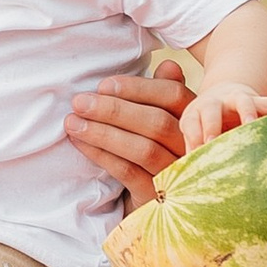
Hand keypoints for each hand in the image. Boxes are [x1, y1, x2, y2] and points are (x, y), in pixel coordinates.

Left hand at [64, 62, 190, 201]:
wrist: (157, 202)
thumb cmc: (156, 149)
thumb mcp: (160, 121)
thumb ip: (163, 93)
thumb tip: (168, 64)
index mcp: (194, 121)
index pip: (174, 96)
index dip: (138, 88)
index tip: (103, 85)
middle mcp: (191, 148)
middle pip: (158, 123)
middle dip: (114, 110)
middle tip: (79, 102)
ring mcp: (177, 175)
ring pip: (143, 148)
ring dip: (103, 132)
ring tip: (72, 122)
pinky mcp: (156, 197)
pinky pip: (128, 172)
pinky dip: (102, 154)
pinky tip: (80, 143)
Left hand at [180, 80, 266, 154]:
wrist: (225, 94)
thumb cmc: (208, 127)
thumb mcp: (196, 135)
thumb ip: (194, 154)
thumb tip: (191, 185)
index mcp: (196, 114)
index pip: (190, 123)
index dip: (193, 136)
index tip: (198, 151)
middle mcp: (214, 103)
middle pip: (210, 109)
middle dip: (211, 125)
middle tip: (213, 141)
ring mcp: (236, 99)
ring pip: (242, 102)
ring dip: (247, 113)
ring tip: (252, 124)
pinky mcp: (258, 100)